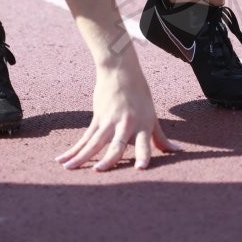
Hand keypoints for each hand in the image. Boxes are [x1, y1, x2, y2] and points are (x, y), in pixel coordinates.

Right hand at [55, 58, 181, 170]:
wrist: (120, 70)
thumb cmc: (140, 94)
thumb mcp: (152, 115)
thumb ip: (161, 137)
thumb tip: (178, 152)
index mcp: (144, 125)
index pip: (145, 143)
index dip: (143, 155)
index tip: (140, 168)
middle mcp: (127, 124)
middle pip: (117, 145)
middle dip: (108, 159)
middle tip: (99, 170)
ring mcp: (110, 121)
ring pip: (95, 142)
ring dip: (82, 157)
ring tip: (70, 169)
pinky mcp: (97, 118)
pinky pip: (84, 137)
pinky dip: (73, 150)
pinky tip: (62, 160)